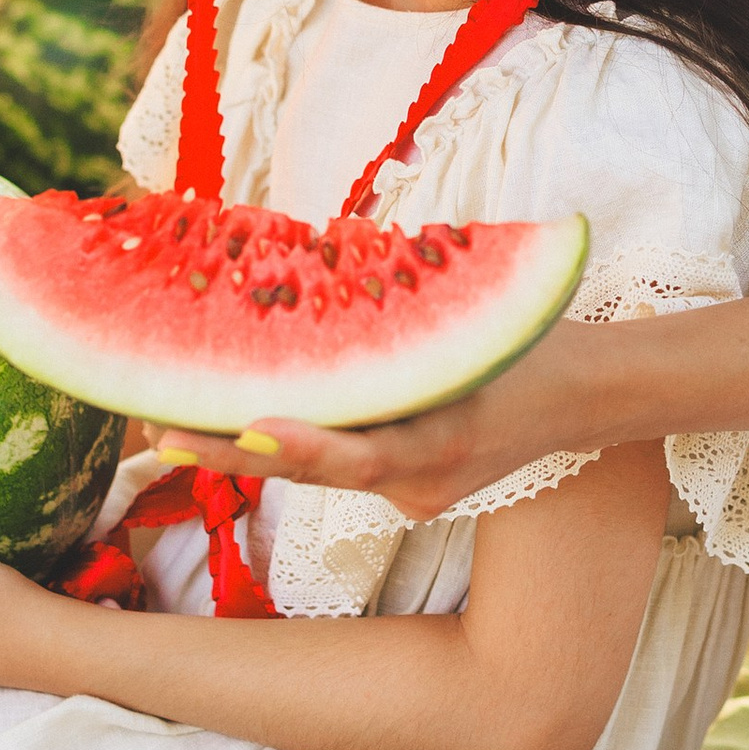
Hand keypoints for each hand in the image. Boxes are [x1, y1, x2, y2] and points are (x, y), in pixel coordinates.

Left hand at [141, 316, 633, 523]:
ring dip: (247, 444)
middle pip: (314, 470)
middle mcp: (421, 483)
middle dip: (232, 450)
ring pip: (316, 469)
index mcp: (446, 440)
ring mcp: (412, 495)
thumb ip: (413, 305)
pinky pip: (337, 461)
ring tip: (167, 420)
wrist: (592, 396)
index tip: (246, 428)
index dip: (299, 444)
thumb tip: (336, 254)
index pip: (359, 453)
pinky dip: (290, 438)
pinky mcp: (405, 490)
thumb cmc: (535, 340)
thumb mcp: (481, 314)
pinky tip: (230, 412)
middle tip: (156, 430)